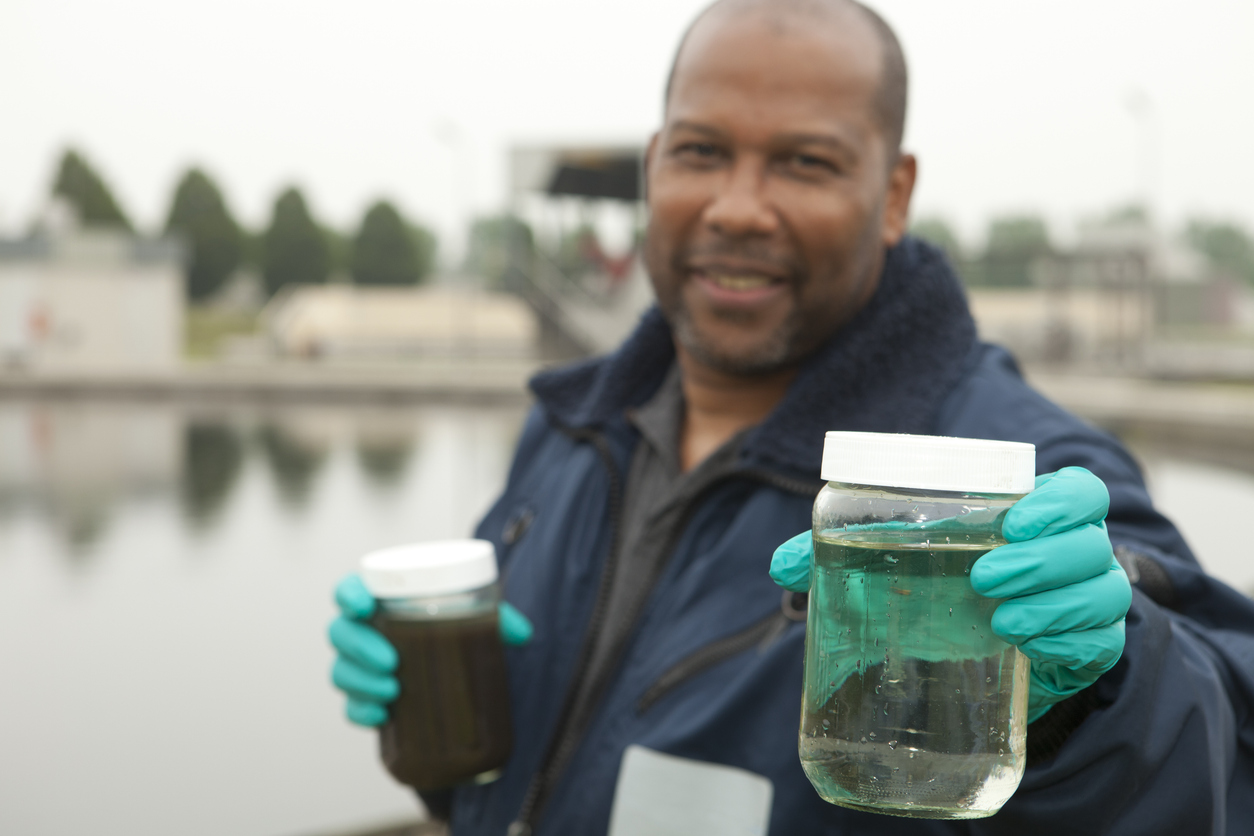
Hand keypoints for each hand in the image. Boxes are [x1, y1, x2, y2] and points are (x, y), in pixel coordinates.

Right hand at [328, 574, 533, 726]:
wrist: (455, 673)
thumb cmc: (455, 632)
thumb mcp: (478, 621)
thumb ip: (498, 619)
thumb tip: (522, 633)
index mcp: (381, 600)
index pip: (349, 589)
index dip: (349, 595)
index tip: (364, 606)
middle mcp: (363, 631)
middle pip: (340, 633)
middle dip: (361, 647)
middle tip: (392, 661)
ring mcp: (359, 667)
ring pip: (341, 672)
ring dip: (362, 682)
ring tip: (394, 691)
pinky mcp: (365, 700)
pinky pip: (351, 708)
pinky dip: (362, 713)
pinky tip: (382, 717)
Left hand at [769, 467, 1131, 722]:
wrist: (979, 665)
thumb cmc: (940, 594)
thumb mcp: (897, 568)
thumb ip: (839, 556)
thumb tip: (779, 565)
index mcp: (1033, 518)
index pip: (1078, 492)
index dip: (1059, 502)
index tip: (1012, 521)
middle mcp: (1073, 555)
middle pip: (1091, 541)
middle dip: (1043, 559)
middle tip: (985, 577)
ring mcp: (1086, 604)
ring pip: (1102, 592)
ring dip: (1055, 603)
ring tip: (1001, 620)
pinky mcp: (1089, 652)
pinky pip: (1101, 644)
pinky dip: (1068, 643)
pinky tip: (1026, 647)